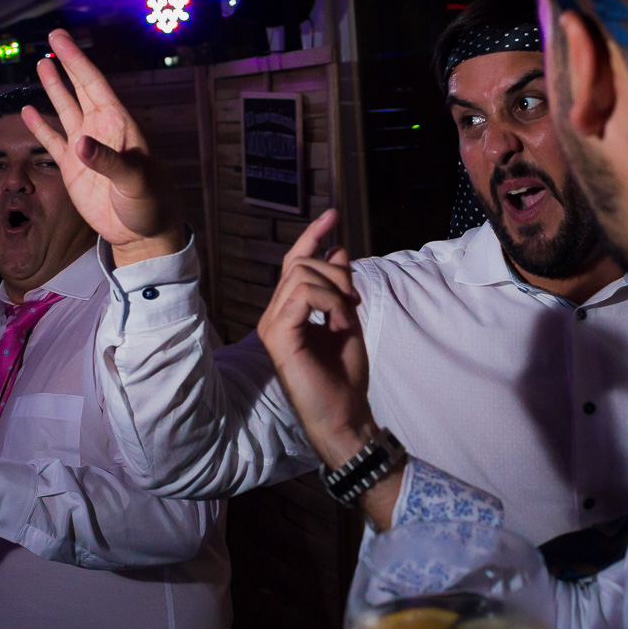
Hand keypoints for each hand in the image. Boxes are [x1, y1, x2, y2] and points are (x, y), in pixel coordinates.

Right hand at [22, 29, 184, 266]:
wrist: (142, 232)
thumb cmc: (149, 203)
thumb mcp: (134, 181)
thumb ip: (108, 162)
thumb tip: (79, 144)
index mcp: (119, 125)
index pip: (94, 84)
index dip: (76, 61)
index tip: (59, 39)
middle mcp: (101, 130)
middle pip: (80, 89)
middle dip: (66, 64)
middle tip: (52, 37)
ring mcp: (85, 149)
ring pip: (66, 110)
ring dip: (54, 89)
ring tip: (41, 65)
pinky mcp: (73, 169)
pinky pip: (53, 142)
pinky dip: (40, 127)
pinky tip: (28, 112)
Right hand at [257, 210, 374, 468]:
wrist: (344, 414)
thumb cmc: (344, 376)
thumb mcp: (347, 320)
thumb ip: (340, 287)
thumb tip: (337, 248)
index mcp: (288, 312)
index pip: (294, 262)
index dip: (313, 235)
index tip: (334, 214)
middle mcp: (274, 315)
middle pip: (300, 264)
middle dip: (336, 272)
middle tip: (355, 301)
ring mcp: (272, 325)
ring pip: (301, 275)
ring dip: (335, 288)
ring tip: (349, 314)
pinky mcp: (277, 335)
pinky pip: (303, 295)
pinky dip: (330, 301)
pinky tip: (340, 319)